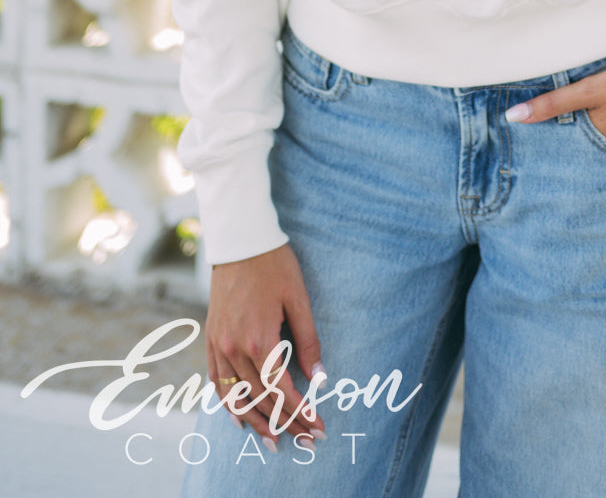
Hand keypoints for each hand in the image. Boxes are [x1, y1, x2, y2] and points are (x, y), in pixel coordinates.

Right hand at [205, 242, 326, 448]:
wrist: (240, 240)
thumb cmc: (274, 265)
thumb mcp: (298, 298)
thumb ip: (308, 340)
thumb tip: (319, 376)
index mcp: (260, 340)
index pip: (283, 391)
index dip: (302, 412)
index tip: (319, 426)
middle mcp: (235, 348)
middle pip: (261, 399)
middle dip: (286, 423)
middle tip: (307, 440)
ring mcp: (219, 345)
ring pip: (236, 397)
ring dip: (256, 422)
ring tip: (275, 441)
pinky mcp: (211, 338)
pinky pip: (216, 382)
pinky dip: (227, 404)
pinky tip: (239, 419)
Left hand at [506, 57, 605, 151]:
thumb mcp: (594, 89)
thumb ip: (555, 103)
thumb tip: (512, 117)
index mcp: (598, 139)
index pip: (568, 152)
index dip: (553, 153)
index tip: (534, 161)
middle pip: (589, 154)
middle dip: (576, 155)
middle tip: (558, 156)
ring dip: (602, 148)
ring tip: (594, 140)